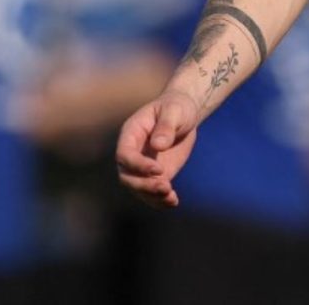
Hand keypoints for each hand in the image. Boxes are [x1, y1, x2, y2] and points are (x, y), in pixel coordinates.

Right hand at [114, 89, 201, 208]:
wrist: (185, 114)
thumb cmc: (176, 107)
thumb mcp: (174, 111)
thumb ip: (165, 126)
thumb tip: (158, 145)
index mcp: (131, 134)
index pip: (124, 155)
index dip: (138, 165)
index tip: (159, 170)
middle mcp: (132, 153)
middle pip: (127, 176)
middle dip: (144, 185)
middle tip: (165, 187)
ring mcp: (142, 166)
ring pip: (138, 188)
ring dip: (152, 196)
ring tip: (171, 197)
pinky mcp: (156, 175)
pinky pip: (152, 193)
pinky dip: (161, 200)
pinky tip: (173, 202)